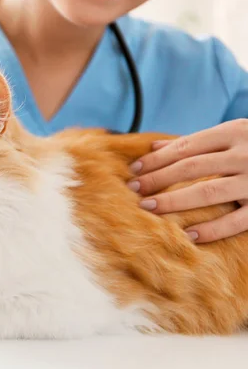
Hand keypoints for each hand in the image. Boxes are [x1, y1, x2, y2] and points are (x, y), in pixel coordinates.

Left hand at [127, 119, 247, 242]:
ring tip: (149, 209)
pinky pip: (238, 220)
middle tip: (133, 190)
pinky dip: (213, 229)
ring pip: (209, 192)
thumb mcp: (234, 134)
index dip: (156, 159)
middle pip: (191, 168)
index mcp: (235, 132)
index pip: (185, 147)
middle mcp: (246, 153)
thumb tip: (154, 147)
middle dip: (158, 179)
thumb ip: (197, 141)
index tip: (133, 170)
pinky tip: (189, 236)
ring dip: (175, 201)